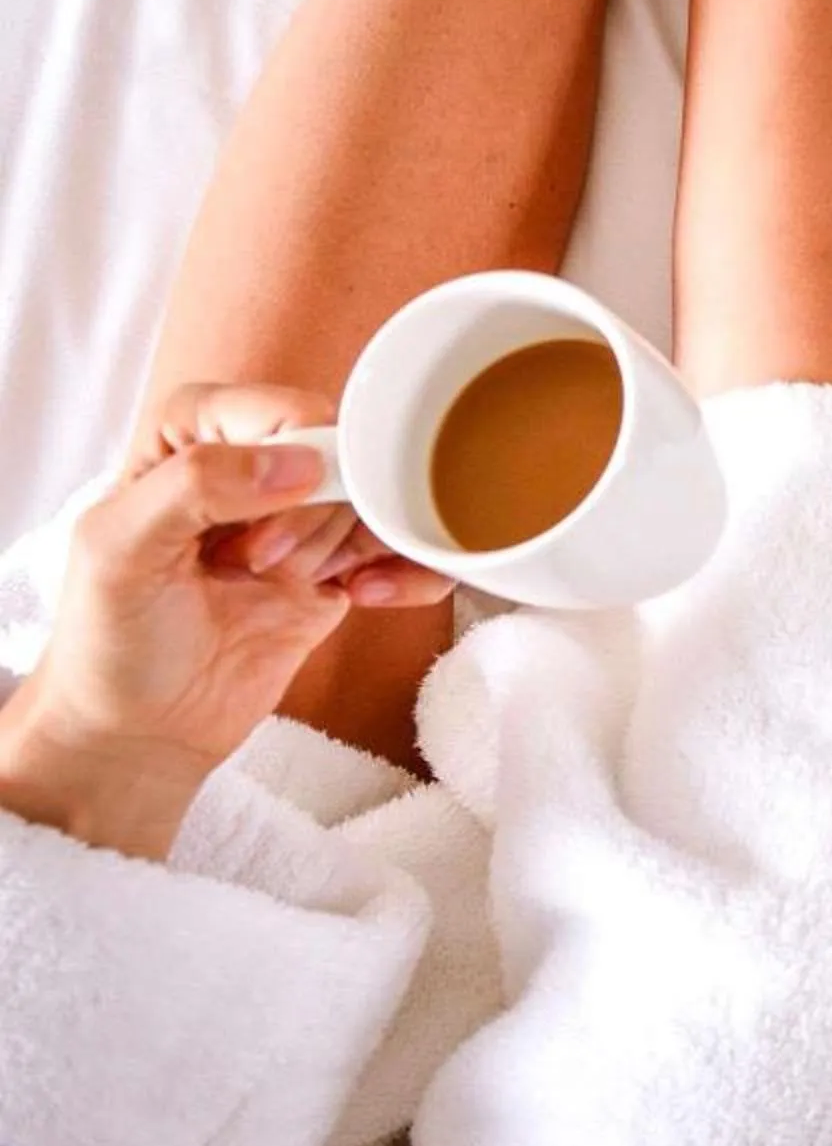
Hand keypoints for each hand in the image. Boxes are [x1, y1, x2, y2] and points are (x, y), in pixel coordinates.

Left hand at [0, 384, 455, 858]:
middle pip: (338, 453)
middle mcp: (248, 473)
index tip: (263, 516)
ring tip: (298, 584)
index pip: (274, 409)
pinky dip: (408, 570)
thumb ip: (195, 483)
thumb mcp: (119, 550)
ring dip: (353, 544)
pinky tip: (368, 595)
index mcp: (188, 443)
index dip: (285, 457)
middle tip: (264, 562)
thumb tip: (301, 461)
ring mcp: (298, 524)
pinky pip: (404, 550)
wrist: (142, 736)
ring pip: (375, 499)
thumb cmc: (110, 641)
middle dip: (317, 510)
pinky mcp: (335, 574)